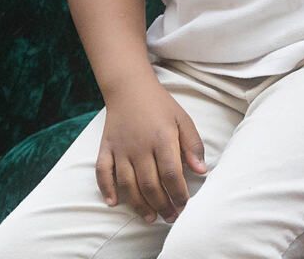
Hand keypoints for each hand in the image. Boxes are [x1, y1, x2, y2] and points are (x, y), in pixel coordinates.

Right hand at [96, 76, 209, 223]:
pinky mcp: (105, 148)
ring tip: (150, 217)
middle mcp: (140, 146)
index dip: (178, 193)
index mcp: (162, 138)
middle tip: (170, 217)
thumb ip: (193, 145)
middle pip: (150, 184)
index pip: (171, 174)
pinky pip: (102, 173)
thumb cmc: (160, 105)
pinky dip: (106, 190)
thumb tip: (201, 171)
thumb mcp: (183, 119)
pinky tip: (114, 204)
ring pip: (127, 184)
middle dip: (162, 205)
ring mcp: (120, 149)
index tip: (184, 205)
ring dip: (139, 204)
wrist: (130, 87)